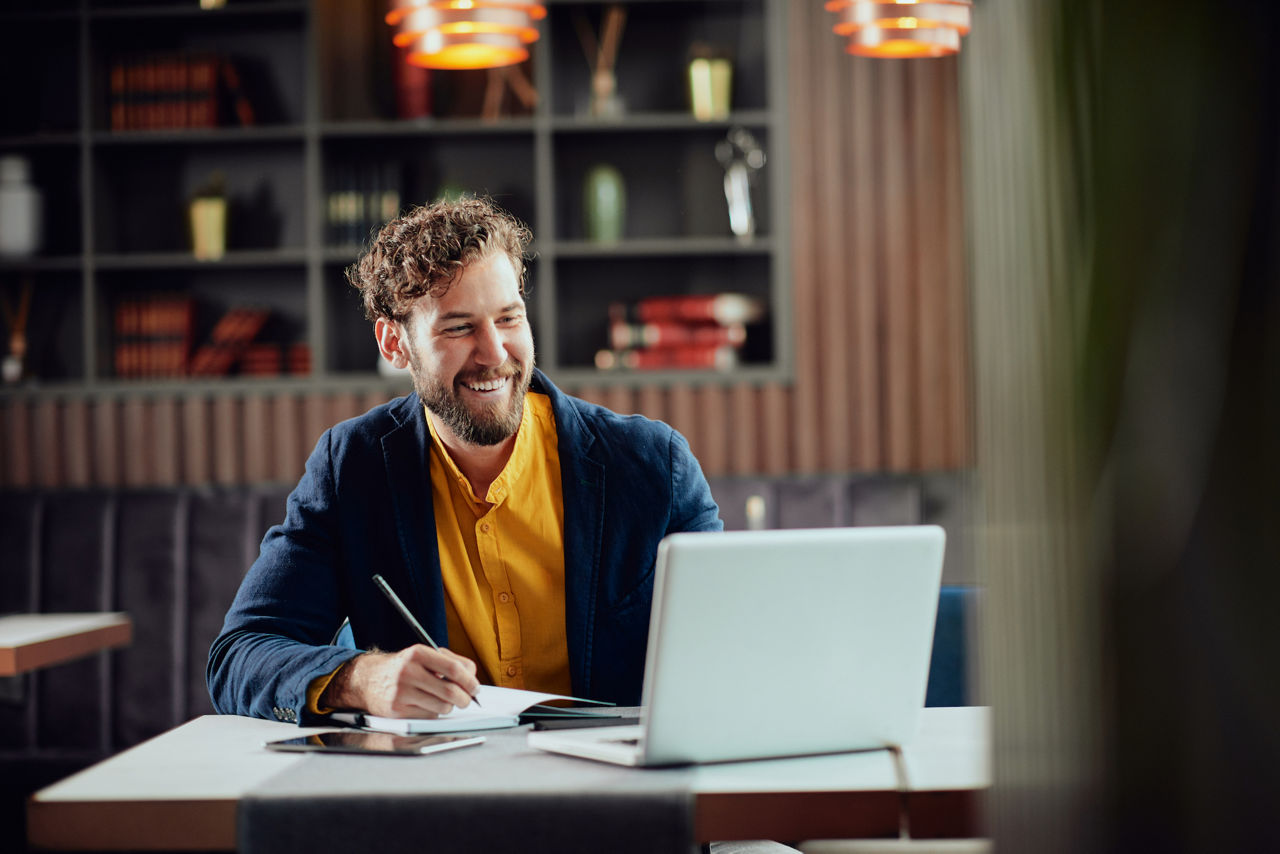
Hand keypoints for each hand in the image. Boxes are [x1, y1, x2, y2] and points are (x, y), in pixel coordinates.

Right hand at [320, 645, 479, 717]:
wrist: (369, 680)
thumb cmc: (403, 668)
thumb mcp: (423, 656)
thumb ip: (450, 661)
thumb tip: (472, 677)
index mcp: (418, 654)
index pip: (453, 668)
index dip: (469, 680)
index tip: (475, 687)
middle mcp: (408, 672)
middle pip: (450, 691)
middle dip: (465, 699)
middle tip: (467, 700)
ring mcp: (401, 692)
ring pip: (441, 707)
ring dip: (449, 707)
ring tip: (445, 701)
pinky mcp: (397, 710)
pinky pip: (428, 716)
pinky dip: (434, 713)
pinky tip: (427, 705)